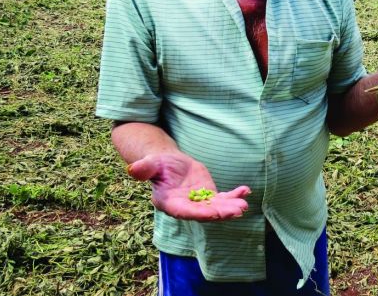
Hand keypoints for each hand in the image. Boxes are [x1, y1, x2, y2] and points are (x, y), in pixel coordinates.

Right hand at [127, 152, 249, 220]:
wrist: (168, 163)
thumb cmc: (157, 164)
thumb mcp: (150, 164)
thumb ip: (144, 169)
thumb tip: (132, 169)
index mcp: (170, 203)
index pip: (185, 211)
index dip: (199, 213)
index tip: (214, 213)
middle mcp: (186, 207)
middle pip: (205, 212)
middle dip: (221, 212)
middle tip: (237, 211)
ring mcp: (199, 202)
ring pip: (216, 207)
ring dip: (230, 207)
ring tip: (244, 205)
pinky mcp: (208, 195)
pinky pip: (223, 198)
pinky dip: (234, 195)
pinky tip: (246, 191)